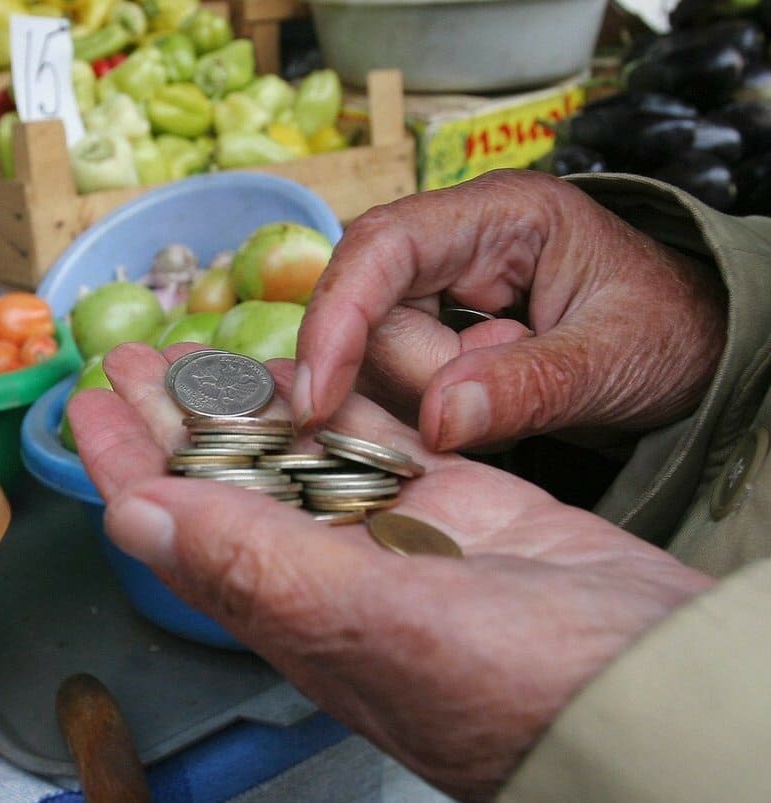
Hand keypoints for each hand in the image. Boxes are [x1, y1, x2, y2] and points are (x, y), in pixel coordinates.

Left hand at [69, 342, 713, 800]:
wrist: (656, 684)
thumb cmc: (519, 682)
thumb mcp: (374, 621)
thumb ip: (253, 566)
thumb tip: (136, 518)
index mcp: (293, 611)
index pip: (182, 527)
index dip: (127, 464)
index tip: (86, 404)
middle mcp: (332, 575)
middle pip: (228, 481)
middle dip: (174, 418)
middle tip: (133, 356)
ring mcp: (398, 539)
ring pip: (300, 454)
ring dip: (248, 402)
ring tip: (202, 352)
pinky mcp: (459, 510)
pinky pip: (382, 441)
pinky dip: (343, 400)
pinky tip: (311, 368)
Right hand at [292, 170, 725, 452]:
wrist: (693, 348)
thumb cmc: (670, 333)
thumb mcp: (613, 360)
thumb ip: (528, 386)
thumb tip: (436, 420)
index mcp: (500, 214)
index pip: (384, 247)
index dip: (337, 317)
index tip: (316, 398)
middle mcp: (455, 240)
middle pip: (371, 313)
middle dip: (418, 377)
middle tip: (488, 409)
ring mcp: (440, 286)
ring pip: (376, 353)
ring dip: (427, 398)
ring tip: (508, 403)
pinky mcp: (435, 328)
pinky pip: (396, 376)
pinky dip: (425, 408)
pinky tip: (479, 412)